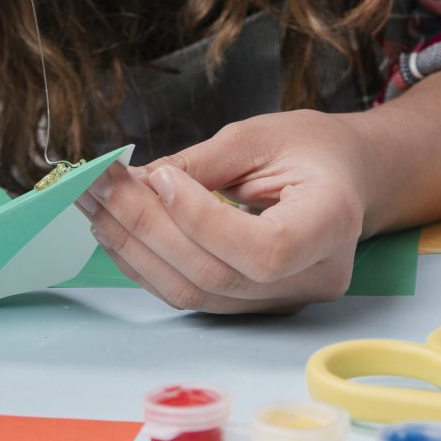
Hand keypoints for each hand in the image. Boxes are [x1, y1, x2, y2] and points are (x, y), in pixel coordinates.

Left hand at [79, 110, 373, 313]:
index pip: (264, 249)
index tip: (158, 177)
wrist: (345, 179)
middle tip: (100, 184)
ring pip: (194, 293)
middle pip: (216, 274)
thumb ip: (202, 163)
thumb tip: (138, 181)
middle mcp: (311, 277)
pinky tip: (113, 229)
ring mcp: (280, 300)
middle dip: (146, 227)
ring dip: (132, 247)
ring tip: (95, 204)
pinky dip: (144, 263)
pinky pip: (189, 295)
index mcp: (332, 225)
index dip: (201, 220)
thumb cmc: (313, 150)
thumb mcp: (263, 136)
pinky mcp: (250, 304)